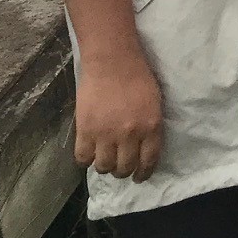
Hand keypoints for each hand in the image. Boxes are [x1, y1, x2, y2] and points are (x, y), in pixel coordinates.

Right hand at [73, 48, 163, 180]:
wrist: (112, 61)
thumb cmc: (137, 76)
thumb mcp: (154, 103)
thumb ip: (150, 127)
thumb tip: (143, 147)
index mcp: (151, 127)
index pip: (148, 161)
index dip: (143, 173)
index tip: (139, 177)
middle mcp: (130, 135)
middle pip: (125, 168)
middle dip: (123, 171)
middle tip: (120, 167)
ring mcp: (106, 134)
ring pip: (104, 167)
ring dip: (105, 166)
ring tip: (104, 158)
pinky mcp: (85, 130)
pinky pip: (83, 157)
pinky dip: (85, 159)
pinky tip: (89, 152)